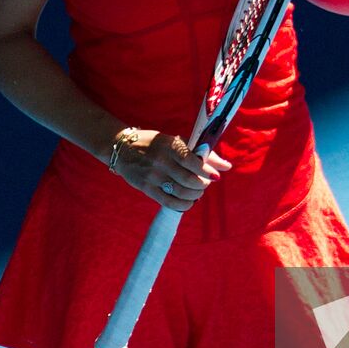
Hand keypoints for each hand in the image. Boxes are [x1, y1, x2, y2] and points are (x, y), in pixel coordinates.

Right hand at [112, 130, 233, 209]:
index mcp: (170, 146)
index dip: (207, 171)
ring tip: (197, 192)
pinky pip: (169, 202)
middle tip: (205, 183)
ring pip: (181, 192)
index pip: (193, 161)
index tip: (216, 176)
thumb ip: (200, 153)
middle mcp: (161, 161)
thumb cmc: (154, 144)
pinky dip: (183, 205)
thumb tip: (226, 166)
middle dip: (203, 185)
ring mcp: (152, 176)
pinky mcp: (146, 188)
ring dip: (195, 195)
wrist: (122, 148)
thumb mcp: (175, 142)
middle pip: (189, 180)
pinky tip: (188, 201)